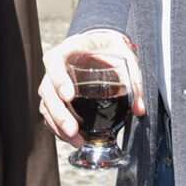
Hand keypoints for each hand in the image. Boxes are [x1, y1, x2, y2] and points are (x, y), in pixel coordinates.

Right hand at [38, 29, 145, 145]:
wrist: (102, 45)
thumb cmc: (110, 48)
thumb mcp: (124, 55)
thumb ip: (133, 80)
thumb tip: (139, 109)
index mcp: (69, 49)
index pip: (54, 61)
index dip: (58, 78)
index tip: (69, 96)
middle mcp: (56, 66)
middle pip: (46, 89)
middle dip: (59, 113)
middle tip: (74, 130)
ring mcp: (52, 82)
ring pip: (46, 105)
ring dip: (59, 125)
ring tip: (77, 141)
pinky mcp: (55, 96)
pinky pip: (50, 114)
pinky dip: (59, 129)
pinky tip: (74, 139)